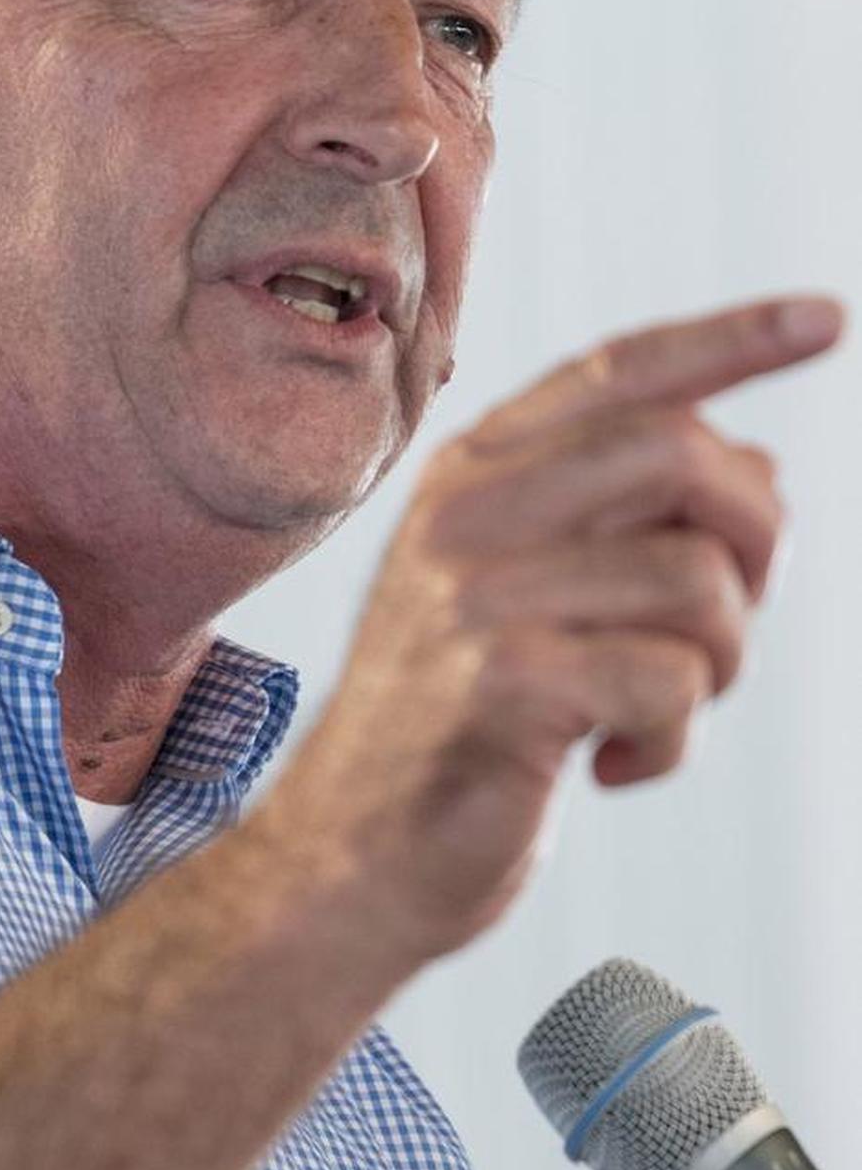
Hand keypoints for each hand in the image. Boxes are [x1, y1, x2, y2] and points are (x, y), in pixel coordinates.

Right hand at [264, 294, 846, 962]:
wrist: (354, 852)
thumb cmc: (461, 721)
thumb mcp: (533, 594)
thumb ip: (625, 517)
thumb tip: (763, 465)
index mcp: (475, 472)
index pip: (620, 370)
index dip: (733, 339)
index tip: (831, 316)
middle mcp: (467, 510)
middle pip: (680, 452)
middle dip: (757, 537)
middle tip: (736, 617)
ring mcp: (474, 591)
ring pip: (697, 579)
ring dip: (718, 666)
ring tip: (651, 713)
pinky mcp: (500, 681)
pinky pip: (671, 679)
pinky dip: (673, 739)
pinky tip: (613, 765)